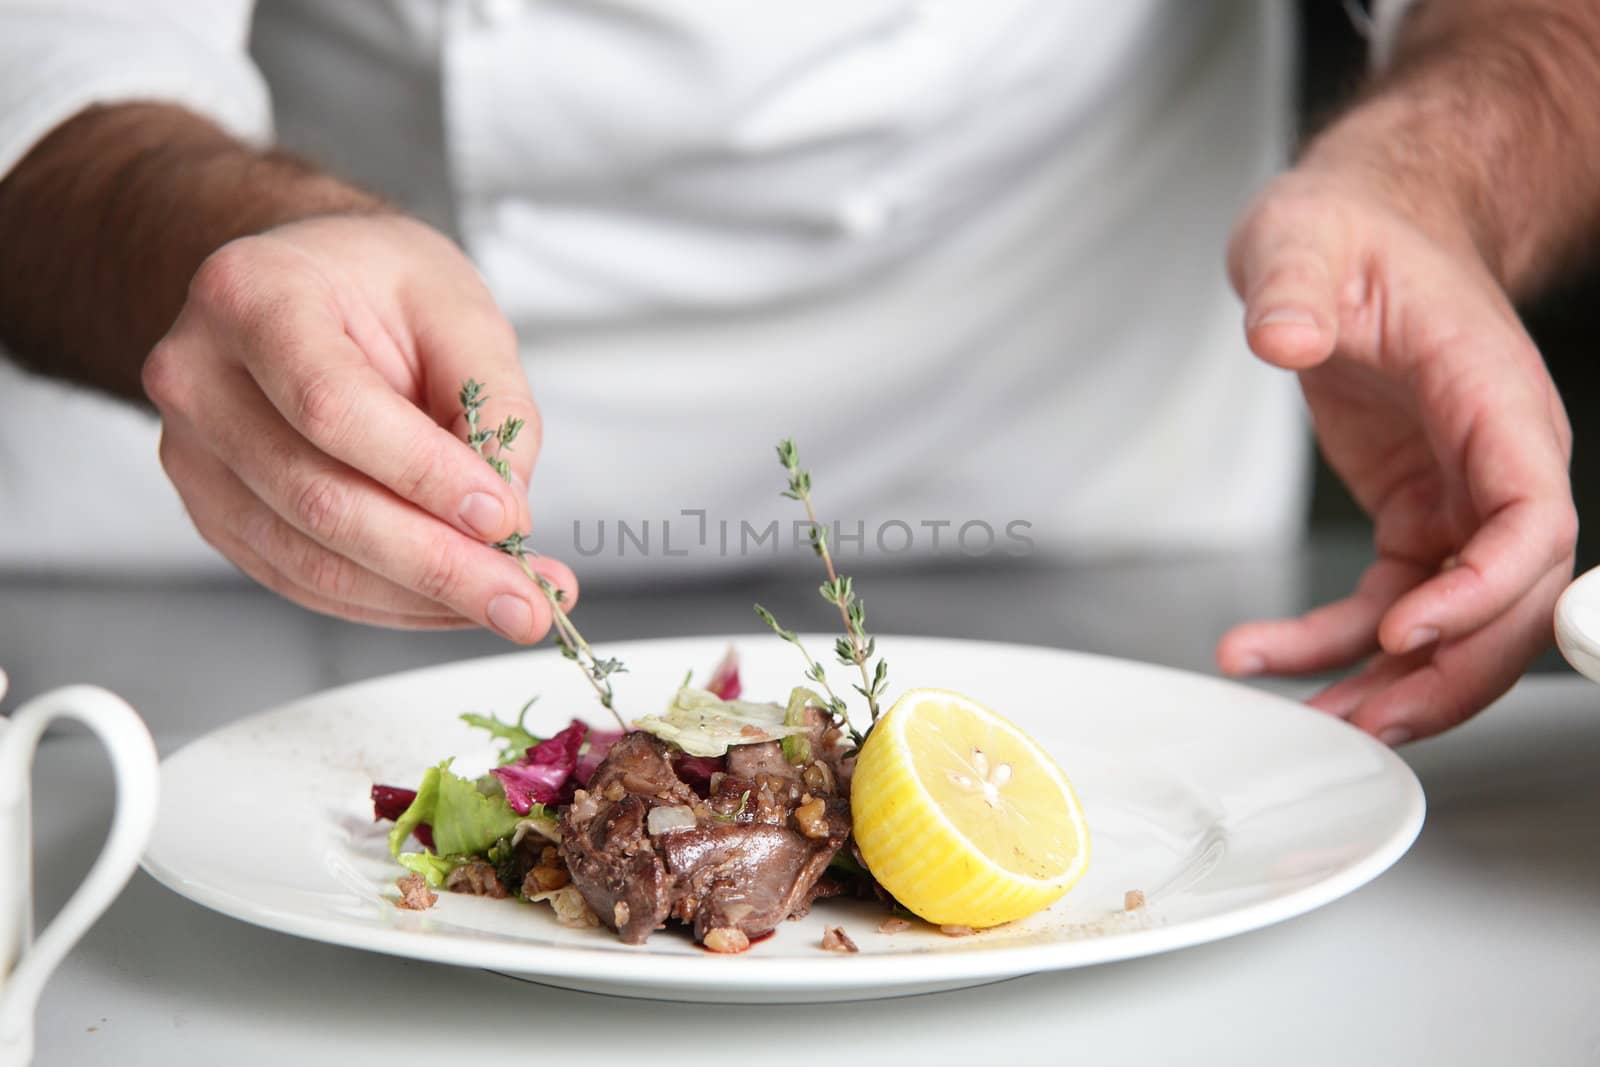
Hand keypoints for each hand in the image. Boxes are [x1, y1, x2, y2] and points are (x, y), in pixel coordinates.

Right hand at [141, 213, 576, 638]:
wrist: (305, 287)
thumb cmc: (377, 283)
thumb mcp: (457, 305)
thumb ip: (490, 397)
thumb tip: (506, 509)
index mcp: (251, 296)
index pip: (333, 407)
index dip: (424, 475)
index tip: (506, 518)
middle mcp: (198, 379)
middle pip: (318, 500)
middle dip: (438, 564)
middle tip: (527, 600)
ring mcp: (195, 456)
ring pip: (310, 559)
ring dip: (422, 598)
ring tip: (512, 603)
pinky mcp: (215, 514)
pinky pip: (304, 581)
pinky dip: (391, 603)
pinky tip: (455, 602)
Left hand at [1216, 170, 1576, 742]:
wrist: (1357, 233)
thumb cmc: (1351, 234)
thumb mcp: (1304, 243)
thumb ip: (1295, 288)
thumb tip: (1282, 335)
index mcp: (1494, 398)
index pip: (1531, 515)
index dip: (1483, 588)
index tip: (1406, 630)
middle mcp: (1495, 459)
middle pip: (1508, 595)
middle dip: (1446, 671)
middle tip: (1363, 719)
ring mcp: (1457, 495)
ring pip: (1455, 619)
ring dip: (1395, 682)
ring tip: (1318, 721)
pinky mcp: (1412, 515)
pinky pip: (1389, 602)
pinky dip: (1339, 643)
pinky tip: (1271, 659)